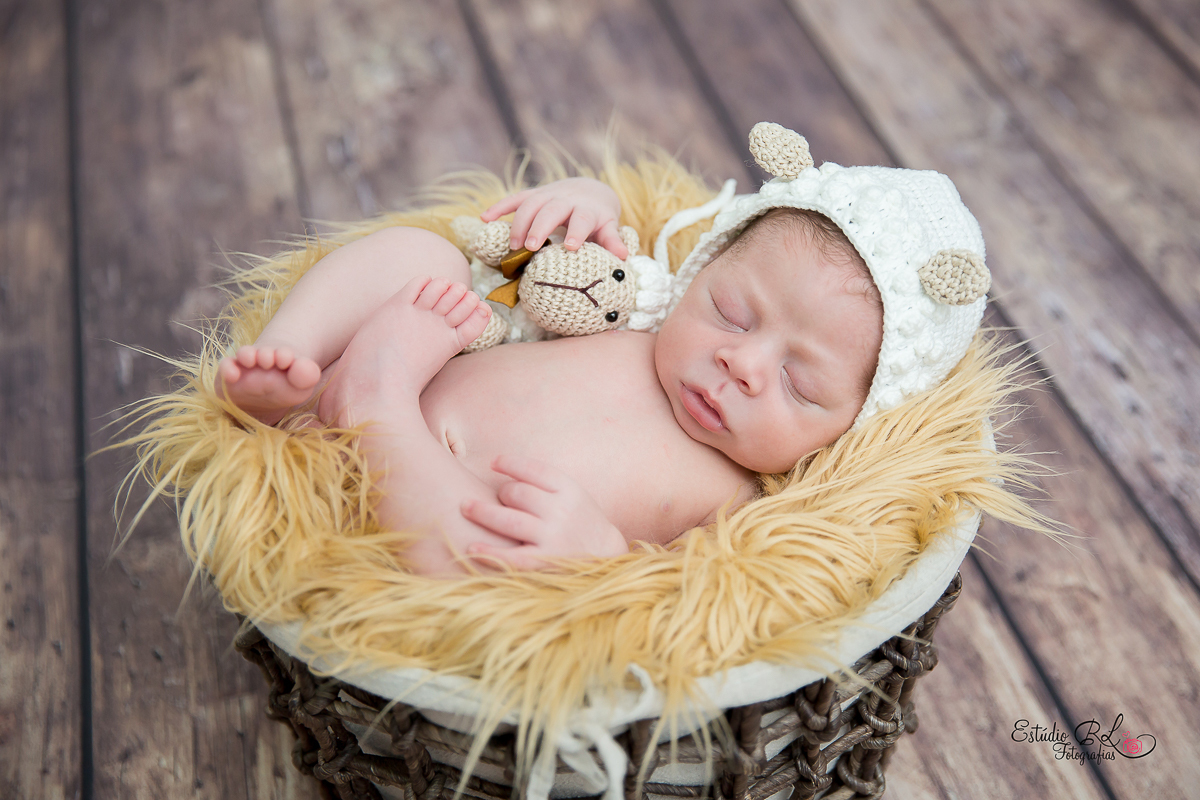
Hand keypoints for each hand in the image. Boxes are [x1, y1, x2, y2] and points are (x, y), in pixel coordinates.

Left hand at [460, 455, 628, 569]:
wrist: (607, 559)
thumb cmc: (582, 523)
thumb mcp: (575, 495)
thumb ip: (548, 483)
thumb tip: (505, 467)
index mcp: (570, 490)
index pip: (533, 469)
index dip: (510, 463)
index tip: (494, 462)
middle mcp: (562, 511)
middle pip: (517, 492)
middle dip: (502, 493)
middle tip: (497, 499)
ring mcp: (553, 537)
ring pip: (509, 519)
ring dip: (483, 512)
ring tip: (465, 507)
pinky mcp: (546, 563)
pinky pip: (511, 557)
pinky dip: (490, 552)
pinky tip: (471, 548)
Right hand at [480, 177, 627, 258]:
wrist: (591, 190)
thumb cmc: (600, 218)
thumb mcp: (609, 227)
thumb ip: (613, 241)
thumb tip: (623, 257)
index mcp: (587, 209)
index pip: (582, 218)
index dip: (576, 231)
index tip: (570, 247)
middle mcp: (566, 199)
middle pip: (551, 209)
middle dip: (540, 227)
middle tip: (530, 248)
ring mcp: (547, 194)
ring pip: (530, 204)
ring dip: (519, 223)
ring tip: (512, 246)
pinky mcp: (534, 194)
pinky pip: (514, 198)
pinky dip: (499, 207)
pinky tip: (485, 218)